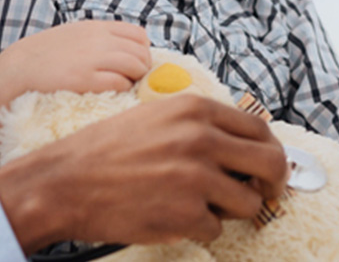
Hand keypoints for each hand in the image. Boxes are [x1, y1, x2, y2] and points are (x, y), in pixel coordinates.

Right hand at [0, 20, 151, 106]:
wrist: (19, 67)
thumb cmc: (47, 55)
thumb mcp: (75, 36)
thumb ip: (99, 39)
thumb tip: (126, 52)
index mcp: (96, 27)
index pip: (138, 34)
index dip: (143, 51)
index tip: (137, 63)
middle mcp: (98, 39)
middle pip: (140, 52)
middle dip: (143, 68)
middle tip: (135, 80)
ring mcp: (92, 58)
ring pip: (135, 65)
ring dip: (136, 79)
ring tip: (127, 86)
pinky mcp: (85, 79)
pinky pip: (119, 82)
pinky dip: (123, 88)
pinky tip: (114, 91)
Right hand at [0, 94, 290, 252]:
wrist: (64, 182)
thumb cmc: (104, 152)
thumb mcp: (156, 119)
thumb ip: (200, 127)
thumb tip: (242, 147)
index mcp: (195, 110)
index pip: (260, 129)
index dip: (270, 152)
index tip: (268, 169)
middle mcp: (201, 138)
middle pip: (271, 163)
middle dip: (274, 184)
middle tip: (264, 195)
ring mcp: (196, 177)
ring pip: (248, 203)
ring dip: (229, 210)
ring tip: (195, 205)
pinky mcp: (186, 214)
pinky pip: (216, 229)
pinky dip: (197, 229)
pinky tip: (169, 216)